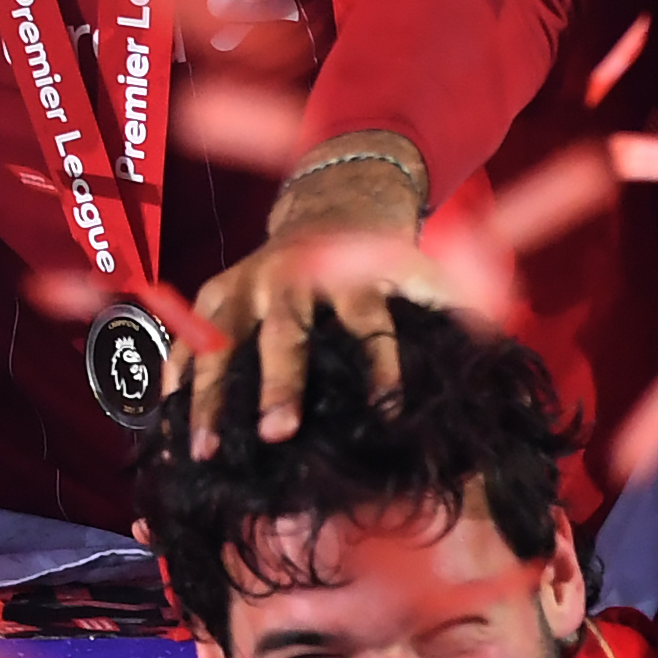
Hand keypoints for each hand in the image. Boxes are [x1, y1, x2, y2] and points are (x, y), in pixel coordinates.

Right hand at [180, 144, 451, 443]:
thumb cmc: (381, 260)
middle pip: (286, 335)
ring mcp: (245, 284)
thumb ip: (455, 308)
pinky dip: (173, 383)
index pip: (368, 324)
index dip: (380, 366)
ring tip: (205, 452)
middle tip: (279, 436)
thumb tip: (494, 348)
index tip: (387, 412)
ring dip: (211, 398)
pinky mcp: (213, 293)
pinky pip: (185, 340)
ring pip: (222, 342)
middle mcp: (292, 278)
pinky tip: (164, 429)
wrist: (332, 206)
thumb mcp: (422, 271)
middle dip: (281, 385)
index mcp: (348, 277)